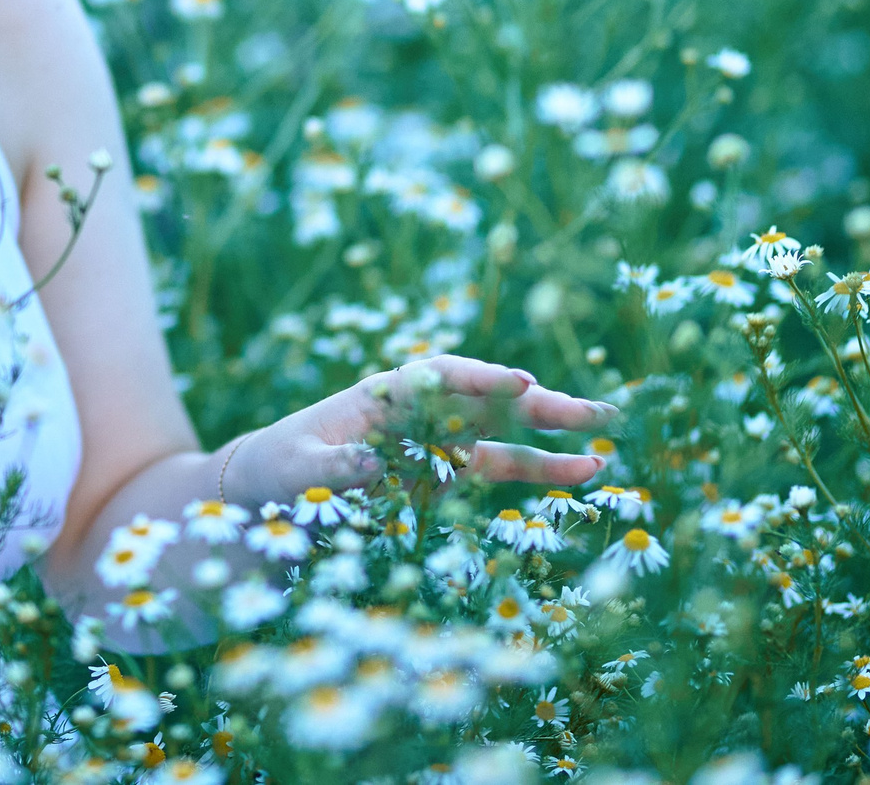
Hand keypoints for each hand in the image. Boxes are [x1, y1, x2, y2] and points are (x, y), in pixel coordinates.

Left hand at [226, 353, 612, 501]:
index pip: (440, 377)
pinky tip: (579, 474)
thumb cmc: (275, 468)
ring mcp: (434, 443)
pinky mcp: (441, 476)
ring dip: (549, 440)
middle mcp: (418, 412)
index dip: (482, 380)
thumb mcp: (296, 469)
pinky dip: (534, 471)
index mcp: (382, 395)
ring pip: (502, 435)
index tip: (519, 384)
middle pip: (487, 402)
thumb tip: (370, 464)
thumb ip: (334, 467)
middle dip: (539, 405)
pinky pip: (494, 469)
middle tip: (597, 413)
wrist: (265, 492)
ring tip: (603, 450)